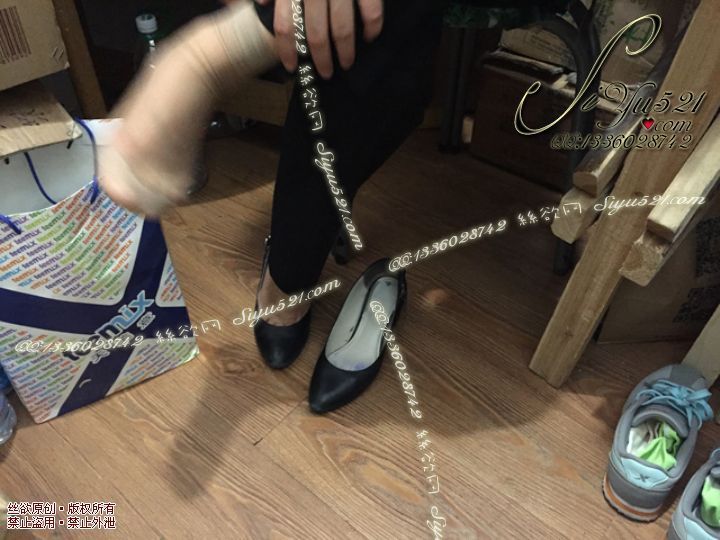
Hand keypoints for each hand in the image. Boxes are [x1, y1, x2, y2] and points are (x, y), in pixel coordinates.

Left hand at [256, 0, 382, 77]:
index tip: (292, 68)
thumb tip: (261, 4)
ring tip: (347, 64)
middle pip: (315, 35)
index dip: (288, 51)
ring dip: (345, 51)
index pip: (285, 26)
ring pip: (342, 29)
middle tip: (325, 73)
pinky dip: (372, 27)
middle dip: (320, 59)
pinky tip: (370, 37)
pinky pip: (370, 11)